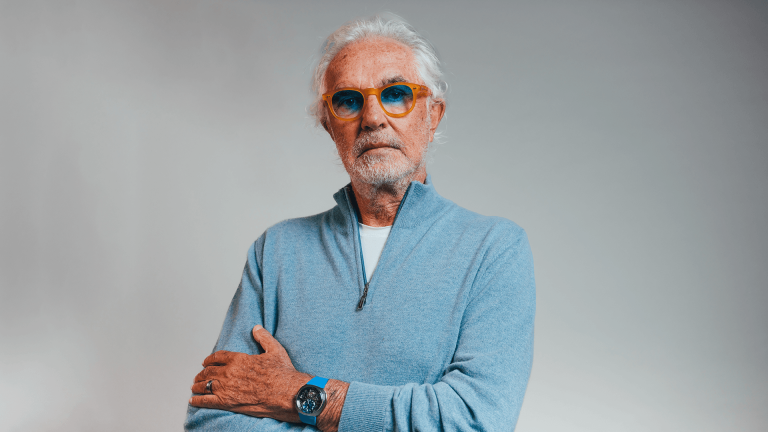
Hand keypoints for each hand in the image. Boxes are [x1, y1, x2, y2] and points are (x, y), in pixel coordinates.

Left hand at [189, 325, 310, 422]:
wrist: (286, 393)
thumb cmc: (282, 373)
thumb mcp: (275, 350)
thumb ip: (264, 338)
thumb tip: (257, 328)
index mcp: (239, 359)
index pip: (218, 357)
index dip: (210, 359)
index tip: (206, 362)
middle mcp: (229, 372)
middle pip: (209, 371)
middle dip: (202, 373)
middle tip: (199, 375)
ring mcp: (226, 388)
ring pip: (205, 385)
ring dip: (197, 385)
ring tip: (195, 386)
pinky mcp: (227, 402)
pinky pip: (206, 401)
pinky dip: (198, 400)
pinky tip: (193, 400)